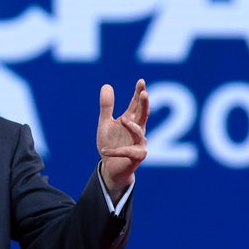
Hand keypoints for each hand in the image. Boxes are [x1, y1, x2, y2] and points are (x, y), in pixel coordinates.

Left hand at [96, 79, 149, 200]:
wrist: (111, 166)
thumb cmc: (111, 143)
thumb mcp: (105, 124)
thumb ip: (106, 107)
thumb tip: (107, 85)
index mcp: (130, 120)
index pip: (136, 104)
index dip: (138, 93)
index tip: (141, 81)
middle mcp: (138, 130)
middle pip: (143, 115)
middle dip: (144, 104)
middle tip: (145, 93)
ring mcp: (139, 144)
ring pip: (139, 133)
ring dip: (132, 126)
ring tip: (123, 120)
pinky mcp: (136, 157)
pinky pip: (126, 152)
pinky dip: (114, 151)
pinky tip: (104, 150)